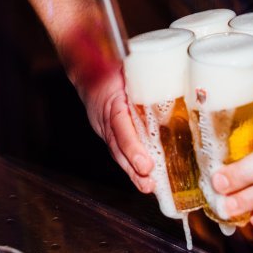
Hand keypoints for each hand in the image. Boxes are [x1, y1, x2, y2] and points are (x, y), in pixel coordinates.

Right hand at [78, 70, 154, 192]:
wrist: (86, 69)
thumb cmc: (108, 66)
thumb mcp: (124, 65)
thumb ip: (140, 71)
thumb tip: (166, 69)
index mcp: (109, 100)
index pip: (120, 126)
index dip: (132, 147)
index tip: (144, 164)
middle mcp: (105, 118)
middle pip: (118, 147)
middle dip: (133, 168)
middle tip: (148, 184)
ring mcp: (104, 127)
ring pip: (118, 152)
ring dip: (133, 172)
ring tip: (148, 187)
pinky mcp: (109, 132)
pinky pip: (119, 149)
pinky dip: (131, 164)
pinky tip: (144, 177)